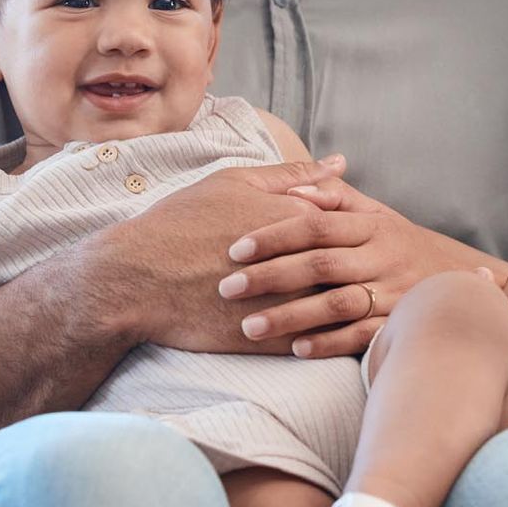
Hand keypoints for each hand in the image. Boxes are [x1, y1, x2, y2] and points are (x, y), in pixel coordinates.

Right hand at [112, 156, 351, 353]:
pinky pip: (317, 344)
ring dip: (353, 309)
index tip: (356, 239)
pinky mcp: (272, 338)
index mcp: (297, 218)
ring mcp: (288, 303)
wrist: (139, 277)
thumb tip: (340, 163)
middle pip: (352, 269)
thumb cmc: (183, 221)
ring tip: (358, 308)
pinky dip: (328, 341)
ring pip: (340, 309)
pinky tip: (329, 336)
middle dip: (363, 272)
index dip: (356, 233)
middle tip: (368, 274)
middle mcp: (301, 261)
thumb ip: (294, 174)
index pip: (350, 226)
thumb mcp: (236, 181)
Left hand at [215, 176, 497, 357]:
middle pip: (320, 264)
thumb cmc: (401, 244)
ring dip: (291, 316)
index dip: (274, 236)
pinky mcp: (398, 327)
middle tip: (226, 288)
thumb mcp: (376, 213)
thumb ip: (334, 199)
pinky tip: (295, 349)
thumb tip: (293, 189)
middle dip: (270, 276)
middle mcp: (383, 258)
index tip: (234, 249)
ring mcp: (392, 294)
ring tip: (249, 328)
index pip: (316, 226)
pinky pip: (361, 336)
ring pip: (336, 304)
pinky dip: (329, 343)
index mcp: (372, 226)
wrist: (462, 283)